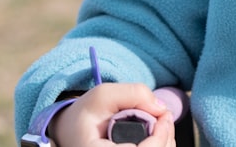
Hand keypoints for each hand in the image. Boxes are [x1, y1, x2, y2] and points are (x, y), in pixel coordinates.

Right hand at [49, 82, 174, 146]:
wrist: (69, 131)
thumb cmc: (84, 115)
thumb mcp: (102, 95)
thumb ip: (133, 93)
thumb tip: (160, 107)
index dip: (160, 135)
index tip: (164, 115)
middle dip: (166, 137)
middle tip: (166, 116)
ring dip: (165, 141)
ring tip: (163, 122)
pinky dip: (160, 145)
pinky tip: (159, 134)